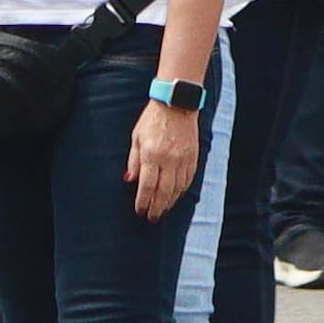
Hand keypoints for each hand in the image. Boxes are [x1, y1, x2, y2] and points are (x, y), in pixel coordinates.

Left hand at [124, 94, 198, 216]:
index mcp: (152, 154)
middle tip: (152, 217)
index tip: (140, 211)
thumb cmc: (153, 119)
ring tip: (162, 210)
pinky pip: (188, 180)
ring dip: (169, 202)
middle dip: (157, 207)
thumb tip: (129, 180)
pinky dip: (181, 191)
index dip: (143, 201)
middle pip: (163, 191)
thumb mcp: (137, 137)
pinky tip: (175, 197)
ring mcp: (183, 159)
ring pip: (177, 188)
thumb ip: (134, 160)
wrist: (177, 104)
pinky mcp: (193, 157)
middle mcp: (169, 159)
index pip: (147, 185)